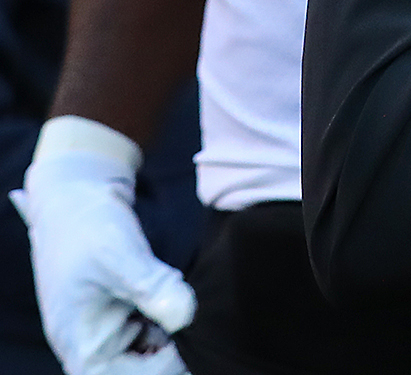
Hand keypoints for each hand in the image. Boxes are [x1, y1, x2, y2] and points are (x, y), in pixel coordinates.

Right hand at [12, 118, 194, 374]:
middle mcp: (93, 345)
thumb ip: (151, 286)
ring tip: (183, 301)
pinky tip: (178, 295)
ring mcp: (108, 331)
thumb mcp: (120, 255)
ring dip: (172, 333)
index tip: (184, 335)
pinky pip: (153, 330)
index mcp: (81, 345)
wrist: (77, 196)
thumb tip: (185, 315)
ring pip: (150, 351)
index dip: (160, 367)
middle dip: (170, 349)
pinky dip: (169, 318)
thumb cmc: (88, 227)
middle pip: (140, 370)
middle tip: (190, 312)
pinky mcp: (123, 314)